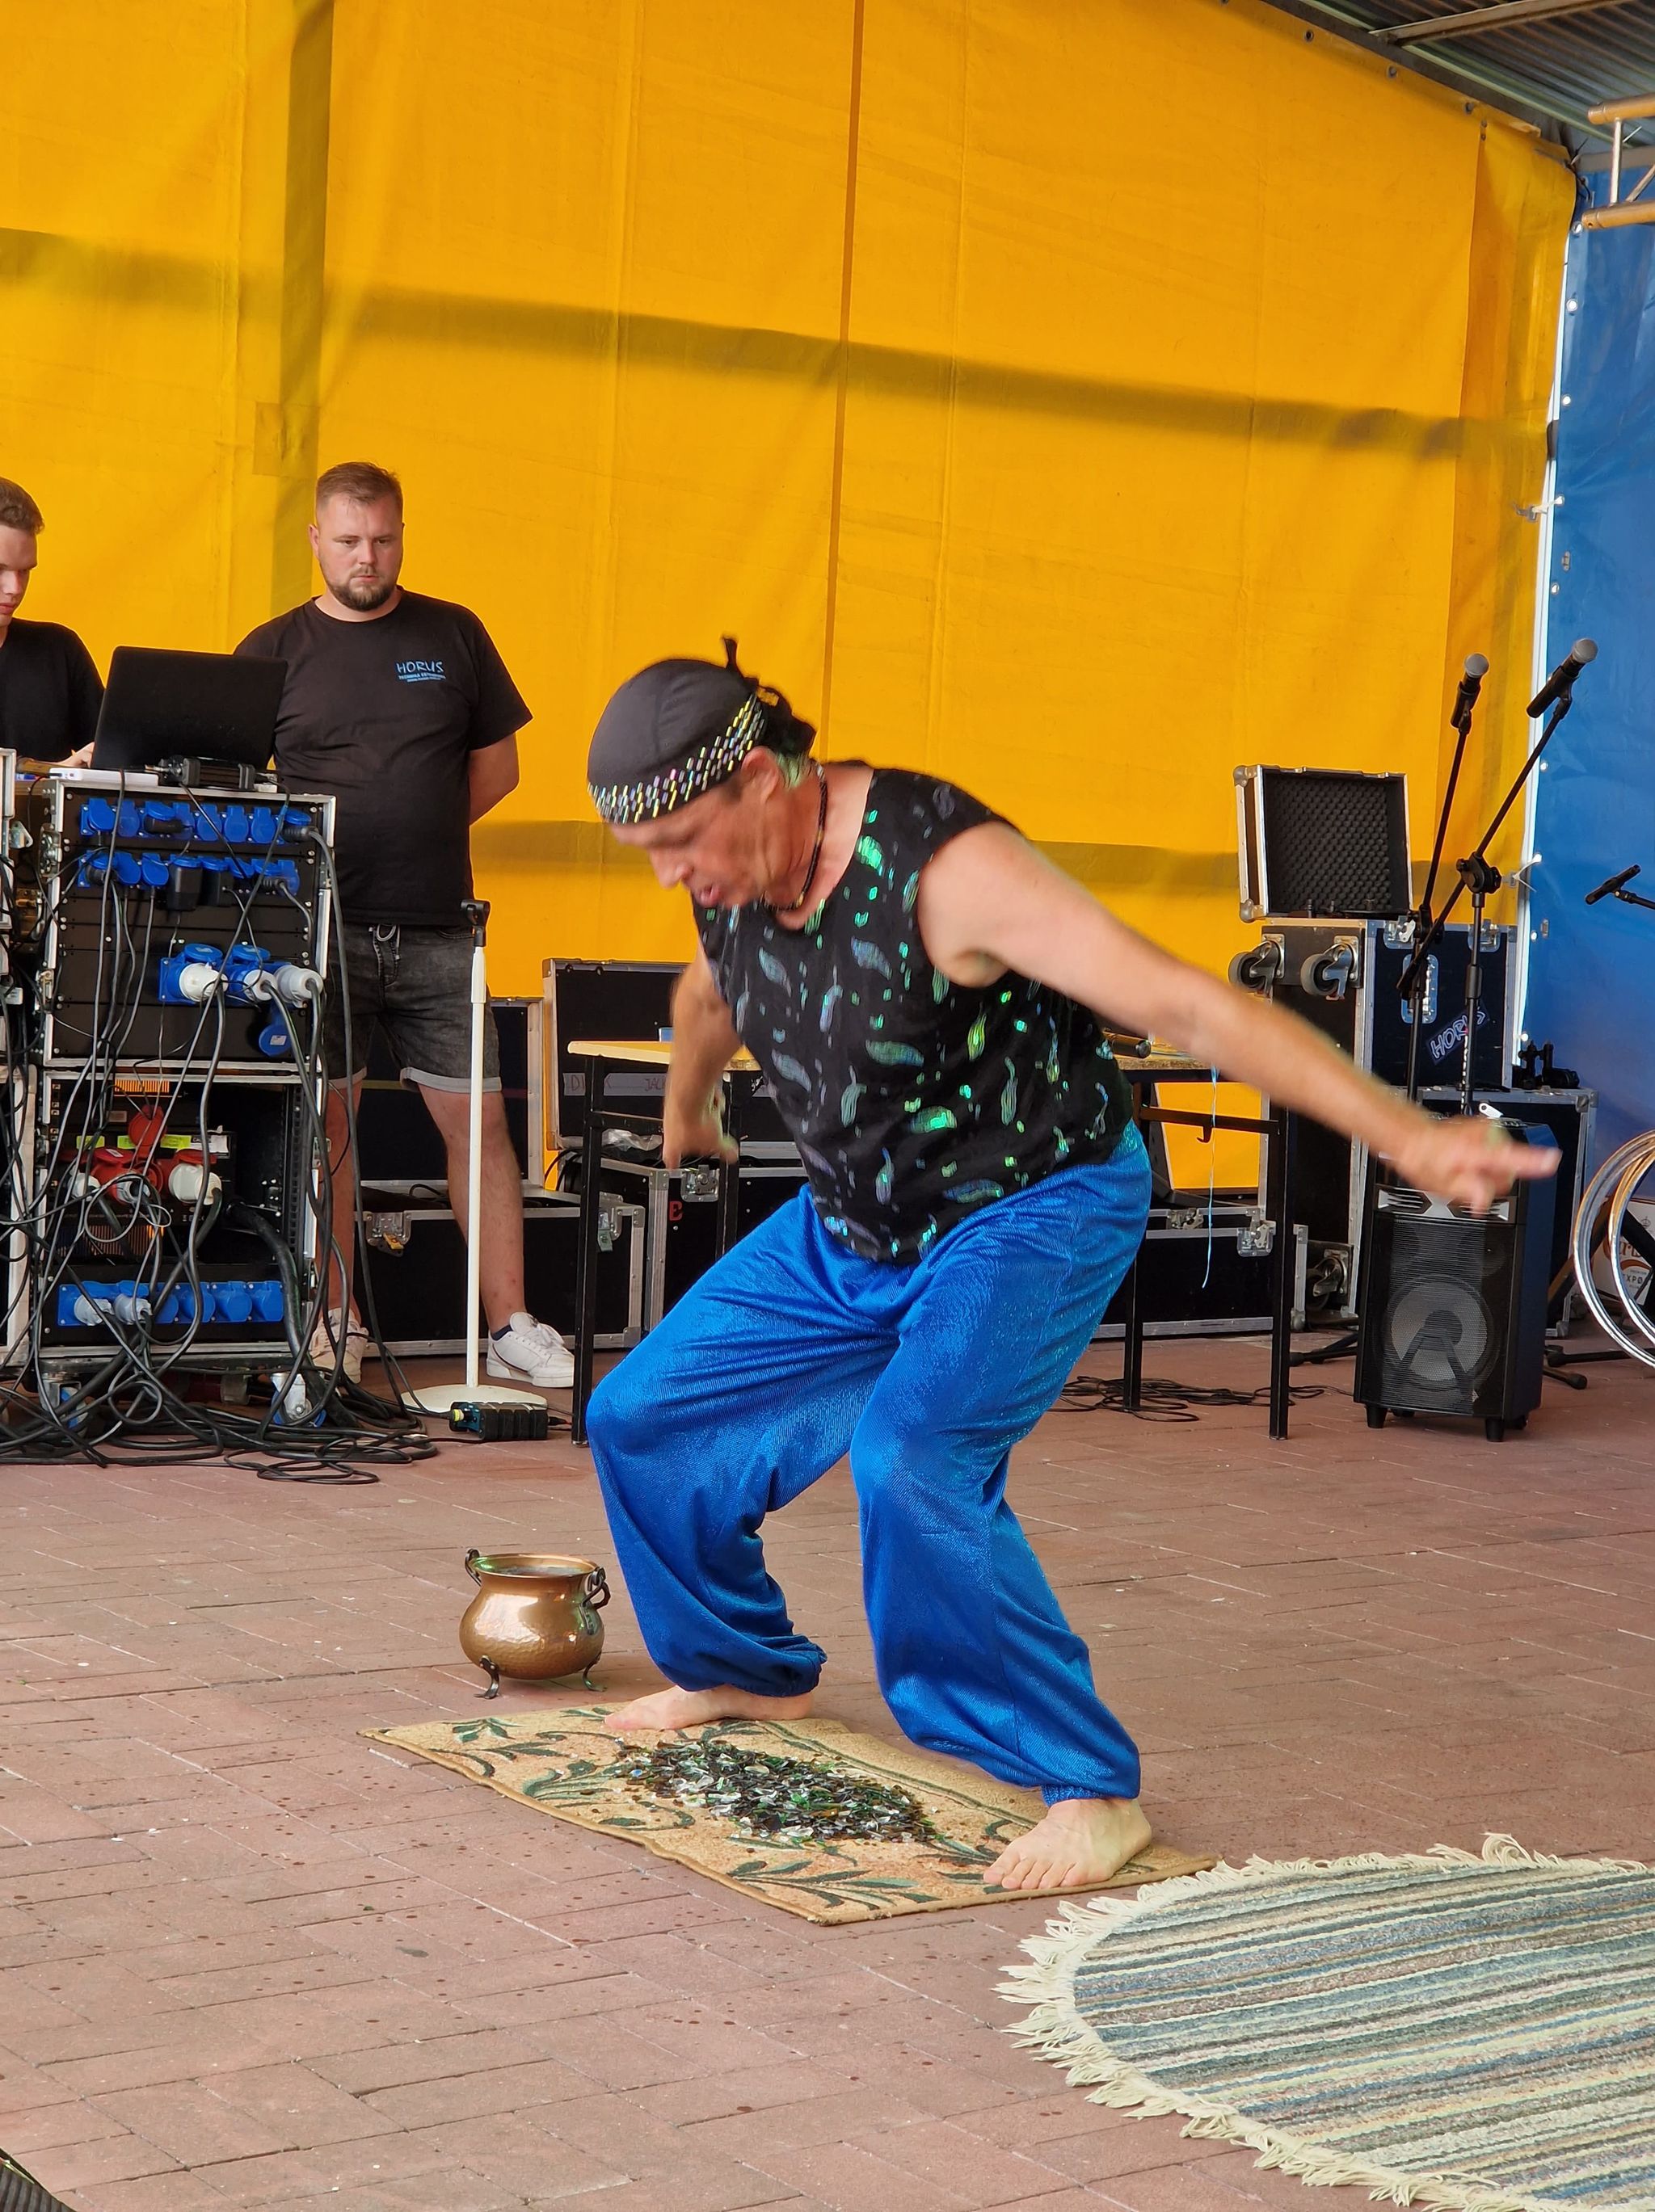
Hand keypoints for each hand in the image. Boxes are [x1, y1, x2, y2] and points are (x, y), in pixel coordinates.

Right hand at [662, 1092, 737, 1170]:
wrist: (689, 1095)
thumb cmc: (694, 1121)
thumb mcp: (716, 1142)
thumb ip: (724, 1150)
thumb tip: (732, 1155)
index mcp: (673, 1147)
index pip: (672, 1161)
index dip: (675, 1164)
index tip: (675, 1165)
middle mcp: (670, 1130)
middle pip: (689, 1136)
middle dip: (703, 1133)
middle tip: (711, 1132)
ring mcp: (674, 1112)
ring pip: (696, 1118)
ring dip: (708, 1115)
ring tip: (714, 1113)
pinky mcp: (681, 1097)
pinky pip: (698, 1102)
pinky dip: (707, 1101)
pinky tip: (713, 1101)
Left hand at [1386, 1113, 1557, 1213]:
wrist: (1418, 1139)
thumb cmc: (1428, 1160)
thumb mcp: (1442, 1185)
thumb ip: (1470, 1191)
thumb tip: (1484, 1200)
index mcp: (1476, 1151)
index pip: (1510, 1157)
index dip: (1533, 1161)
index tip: (1552, 1160)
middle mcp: (1485, 1137)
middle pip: (1510, 1171)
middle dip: (1492, 1182)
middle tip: (1468, 1181)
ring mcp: (1487, 1130)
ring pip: (1505, 1164)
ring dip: (1488, 1173)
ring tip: (1465, 1170)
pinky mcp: (1487, 1129)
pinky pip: (1498, 1154)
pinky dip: (1486, 1162)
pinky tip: (1468, 1163)